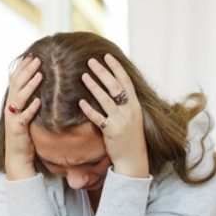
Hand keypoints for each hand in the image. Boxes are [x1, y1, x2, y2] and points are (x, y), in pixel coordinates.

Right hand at [4, 55, 42, 179]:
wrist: (17, 157)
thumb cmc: (25, 135)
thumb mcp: (26, 114)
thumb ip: (30, 101)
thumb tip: (42, 87)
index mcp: (12, 102)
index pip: (15, 80)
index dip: (23, 67)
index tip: (32, 55)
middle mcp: (10, 108)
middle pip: (17, 85)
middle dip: (27, 71)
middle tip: (37, 59)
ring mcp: (13, 118)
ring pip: (19, 98)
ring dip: (30, 85)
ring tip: (40, 74)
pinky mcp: (18, 129)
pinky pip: (24, 117)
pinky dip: (31, 108)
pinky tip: (38, 101)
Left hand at [79, 54, 148, 178]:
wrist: (133, 159)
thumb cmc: (130, 137)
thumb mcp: (132, 117)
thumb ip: (124, 103)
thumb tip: (113, 87)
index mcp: (135, 105)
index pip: (126, 81)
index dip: (116, 68)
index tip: (107, 56)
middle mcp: (129, 110)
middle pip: (115, 86)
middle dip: (103, 72)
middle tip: (90, 61)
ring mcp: (121, 121)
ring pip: (106, 99)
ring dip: (94, 86)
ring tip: (83, 75)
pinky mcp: (111, 132)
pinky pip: (98, 118)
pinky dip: (89, 109)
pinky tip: (80, 102)